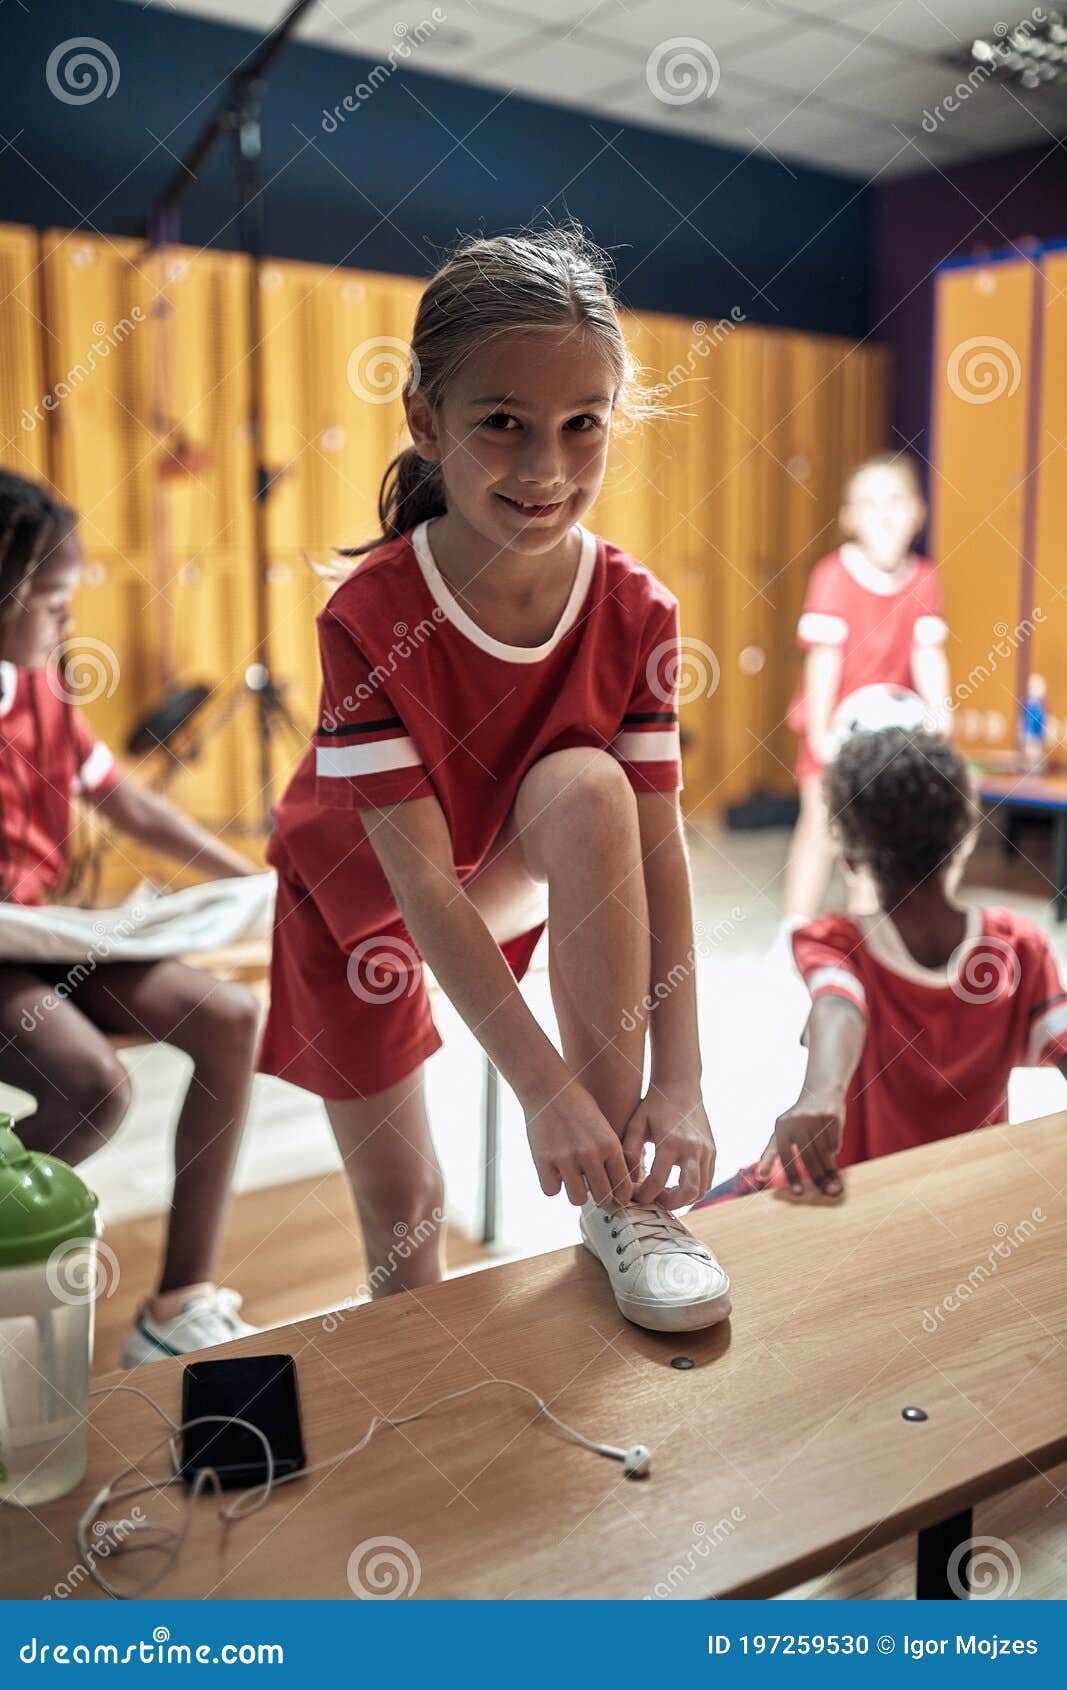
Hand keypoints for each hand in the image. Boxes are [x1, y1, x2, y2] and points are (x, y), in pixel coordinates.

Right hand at [525, 1080, 632, 1207]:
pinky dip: (552, 1186)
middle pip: (602, 1198)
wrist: (548, 1087)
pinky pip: (551, 1191)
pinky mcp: (543, 1159)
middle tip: (593, 1190)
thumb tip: (615, 1187)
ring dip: (576, 1193)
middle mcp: (590, 1154)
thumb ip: (610, 1155)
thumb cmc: (579, 1105)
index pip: (622, 1187)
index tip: (615, 1197)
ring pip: (577, 1199)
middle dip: (599, 1197)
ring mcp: (565, 1158)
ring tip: (573, 1181)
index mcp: (610, 1145)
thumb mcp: (604, 1127)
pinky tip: (554, 1174)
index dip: (620, 1196)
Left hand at [621, 1084, 715, 1208]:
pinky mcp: (712, 1151)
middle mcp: (692, 1148)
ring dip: (683, 1199)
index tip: (634, 1196)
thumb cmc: (654, 1104)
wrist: (681, 1085)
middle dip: (670, 1204)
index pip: (658, 1181)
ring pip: (701, 1190)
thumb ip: (629, 1152)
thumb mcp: (636, 1124)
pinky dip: (694, 1189)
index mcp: (671, 1142)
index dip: (645, 1195)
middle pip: (688, 1192)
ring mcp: (706, 1150)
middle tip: (654, 1201)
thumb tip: (625, 1181)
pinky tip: (675, 1185)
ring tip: (664, 1193)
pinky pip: (707, 1180)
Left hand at [761, 1096, 842, 1196]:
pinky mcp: (831, 1118)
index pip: (781, 1153)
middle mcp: (796, 1122)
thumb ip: (773, 1152)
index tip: (790, 1189)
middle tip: (827, 1193)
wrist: (820, 1091)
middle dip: (818, 1178)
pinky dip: (834, 1151)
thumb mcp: (783, 1129)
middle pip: (808, 1158)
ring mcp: (815, 1119)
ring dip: (830, 1172)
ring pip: (823, 1153)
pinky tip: (833, 1150)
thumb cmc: (798, 1119)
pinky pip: (834, 1144)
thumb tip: (759, 1176)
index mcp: (781, 1126)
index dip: (786, 1172)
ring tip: (835, 1187)